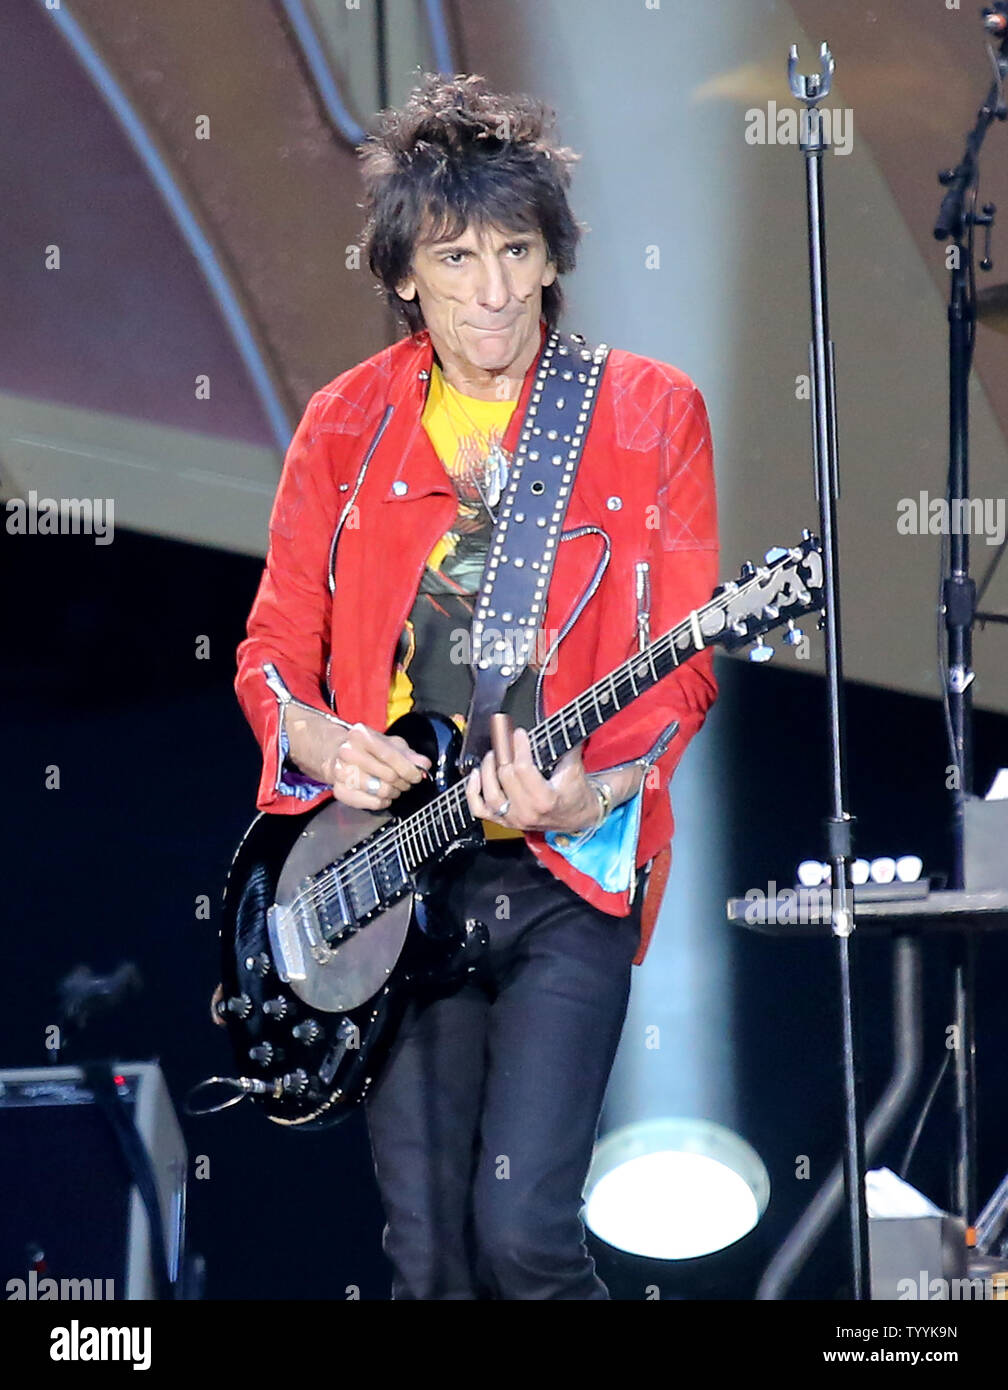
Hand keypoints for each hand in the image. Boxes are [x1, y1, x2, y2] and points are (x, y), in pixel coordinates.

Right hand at [327, 724, 431, 809]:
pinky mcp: (339, 791)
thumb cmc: (370, 750)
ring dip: (392, 792)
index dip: (408, 768)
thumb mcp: (390, 744)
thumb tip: (424, 764)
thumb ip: (409, 754)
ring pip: (379, 791)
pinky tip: (383, 796)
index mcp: (360, 734)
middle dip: (402, 782)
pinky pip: (370, 803)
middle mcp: (347, 751)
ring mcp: (340, 772)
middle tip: (405, 782)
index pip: (389, 755)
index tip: (417, 776)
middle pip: (387, 775)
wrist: (341, 756)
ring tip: (394, 788)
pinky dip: (382, 802)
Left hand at [464, 726, 599, 833]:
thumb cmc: (575, 794)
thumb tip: (559, 724)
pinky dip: (473, 791)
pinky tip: (476, 775)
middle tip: (506, 740)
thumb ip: (566, 747)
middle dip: (504, 754)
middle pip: (505, 777)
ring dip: (488, 769)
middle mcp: (527, 812)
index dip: (519, 747)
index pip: (523, 769)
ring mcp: (513, 819)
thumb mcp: (575, 768)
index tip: (519, 734)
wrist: (578, 818)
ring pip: (489, 793)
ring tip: (492, 755)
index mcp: (545, 799)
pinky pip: (480, 809)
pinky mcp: (504, 821)